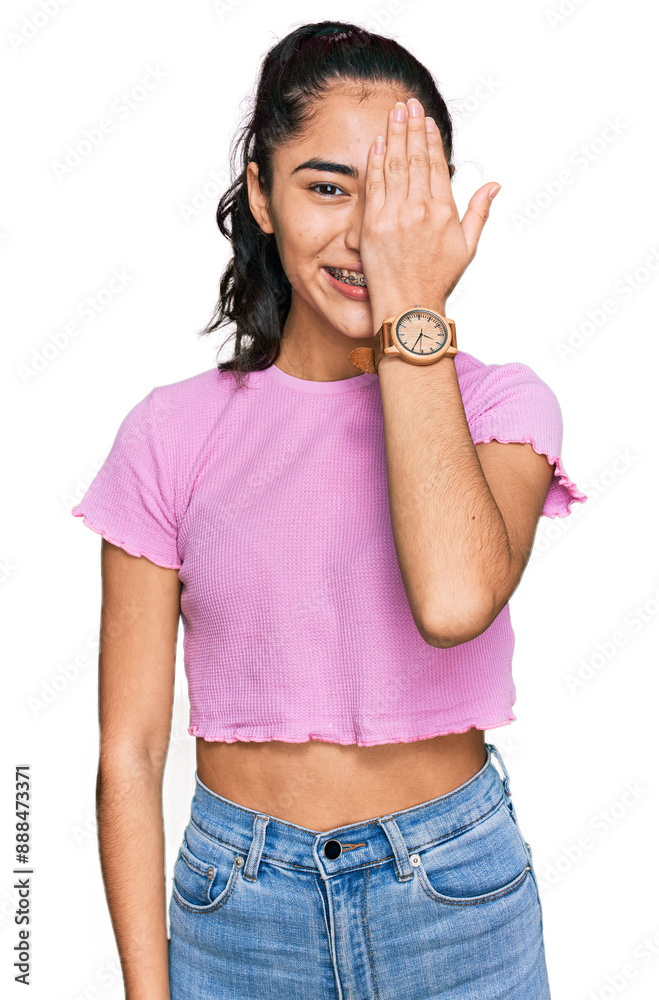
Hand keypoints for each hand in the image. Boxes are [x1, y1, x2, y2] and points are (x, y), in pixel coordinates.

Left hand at [360, 96, 500, 332]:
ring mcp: (396, 216)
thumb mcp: (467, 247)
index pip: (437, 165)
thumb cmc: (437, 281)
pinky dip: (375, 161)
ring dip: (394, 135)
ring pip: (395, 165)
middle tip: (407, 104)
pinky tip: (377, 142)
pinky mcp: (373, 225)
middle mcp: (421, 210)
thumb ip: (479, 212)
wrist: (409, 307)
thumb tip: (494, 185)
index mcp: (444, 212)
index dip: (431, 140)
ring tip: (393, 113)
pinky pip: (374, 185)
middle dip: (411, 127)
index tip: (426, 121)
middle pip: (415, 158)